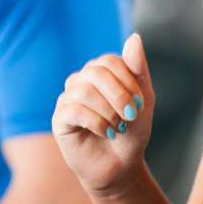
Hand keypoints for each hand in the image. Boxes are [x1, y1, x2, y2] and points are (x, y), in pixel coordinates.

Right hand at [52, 32, 153, 196]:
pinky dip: (97, 122)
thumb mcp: (143, 99)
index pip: (109, 61)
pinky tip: (106, 132)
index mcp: (100, 73)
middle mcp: (80, 81)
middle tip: (131, 116)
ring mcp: (67, 99)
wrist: (121, 166)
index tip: (141, 104)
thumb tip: (134, 37)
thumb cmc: (132, 132)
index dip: (127, 81)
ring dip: (109, 112)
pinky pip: (74, 110)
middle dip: (119, 95)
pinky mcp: (59, 119)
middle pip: (95, 72)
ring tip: (118, 128)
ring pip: (84, 91)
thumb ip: (138, 69)